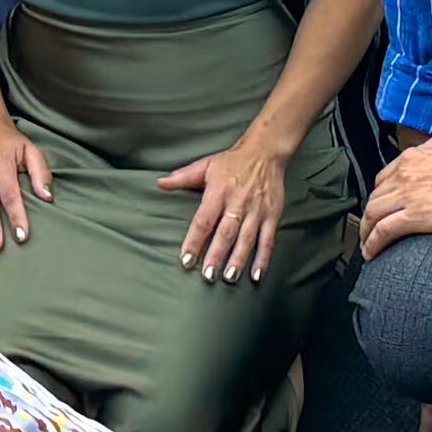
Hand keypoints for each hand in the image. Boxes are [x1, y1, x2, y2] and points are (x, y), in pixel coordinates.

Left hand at [157, 136, 288, 281]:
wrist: (264, 153)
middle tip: (207, 275)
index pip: (203, 221)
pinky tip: (256, 275)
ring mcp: (256, 211)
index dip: (194, 241)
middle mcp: (237, 203)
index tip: (186, 259)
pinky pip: (268, 240)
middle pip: (225, 233)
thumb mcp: (205, 165)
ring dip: (238, 260)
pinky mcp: (272, 216)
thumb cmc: (232, 162)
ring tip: (229, 277)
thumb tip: (160, 184)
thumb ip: (182, 177)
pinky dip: (263, 259)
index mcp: (218, 192)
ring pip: (246, 239)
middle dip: (216, 255)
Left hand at [357, 133, 431, 259]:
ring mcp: (406, 195)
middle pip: (375, 197)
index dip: (381, 195)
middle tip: (370, 229)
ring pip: (373, 214)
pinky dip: (373, 243)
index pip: (385, 178)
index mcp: (413, 157)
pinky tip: (371, 254)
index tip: (382, 207)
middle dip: (369, 215)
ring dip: (366, 231)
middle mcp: (404, 173)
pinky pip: (383, 231)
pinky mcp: (414, 217)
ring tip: (366, 246)